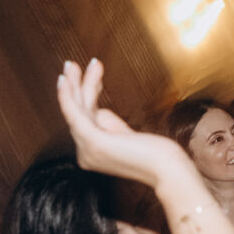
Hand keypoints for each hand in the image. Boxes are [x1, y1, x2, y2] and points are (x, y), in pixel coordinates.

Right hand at [56, 60, 193, 188]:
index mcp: (93, 155)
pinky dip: (67, 97)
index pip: (86, 119)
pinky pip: (75, 115)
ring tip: (71, 64)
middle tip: (71, 65)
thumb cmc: (157, 154)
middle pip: (80, 113)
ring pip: (78, 110)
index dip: (89, 94)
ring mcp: (88, 151)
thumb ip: (111, 125)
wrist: (169, 169)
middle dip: (76, 86)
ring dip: (74, 84)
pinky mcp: (93, 142)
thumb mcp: (128, 135)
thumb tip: (99, 111)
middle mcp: (85, 155)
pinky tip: (64, 82)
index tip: (95, 74)